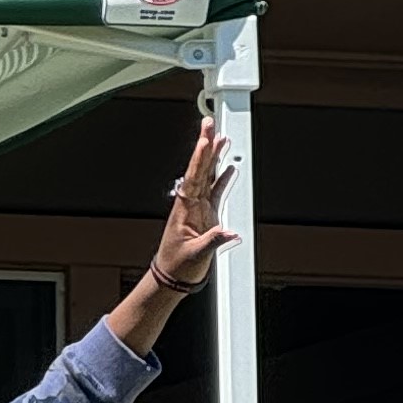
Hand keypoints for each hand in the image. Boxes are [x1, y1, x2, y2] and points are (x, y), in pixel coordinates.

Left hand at [152, 114, 239, 292]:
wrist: (172, 278)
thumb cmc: (178, 266)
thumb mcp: (197, 255)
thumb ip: (214, 241)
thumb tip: (230, 232)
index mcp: (184, 211)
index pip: (193, 179)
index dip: (199, 159)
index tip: (204, 141)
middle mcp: (190, 205)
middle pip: (199, 170)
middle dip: (204, 147)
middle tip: (209, 125)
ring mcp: (198, 209)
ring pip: (207, 177)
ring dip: (213, 158)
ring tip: (221, 138)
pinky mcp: (205, 216)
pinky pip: (215, 192)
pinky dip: (222, 179)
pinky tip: (228, 168)